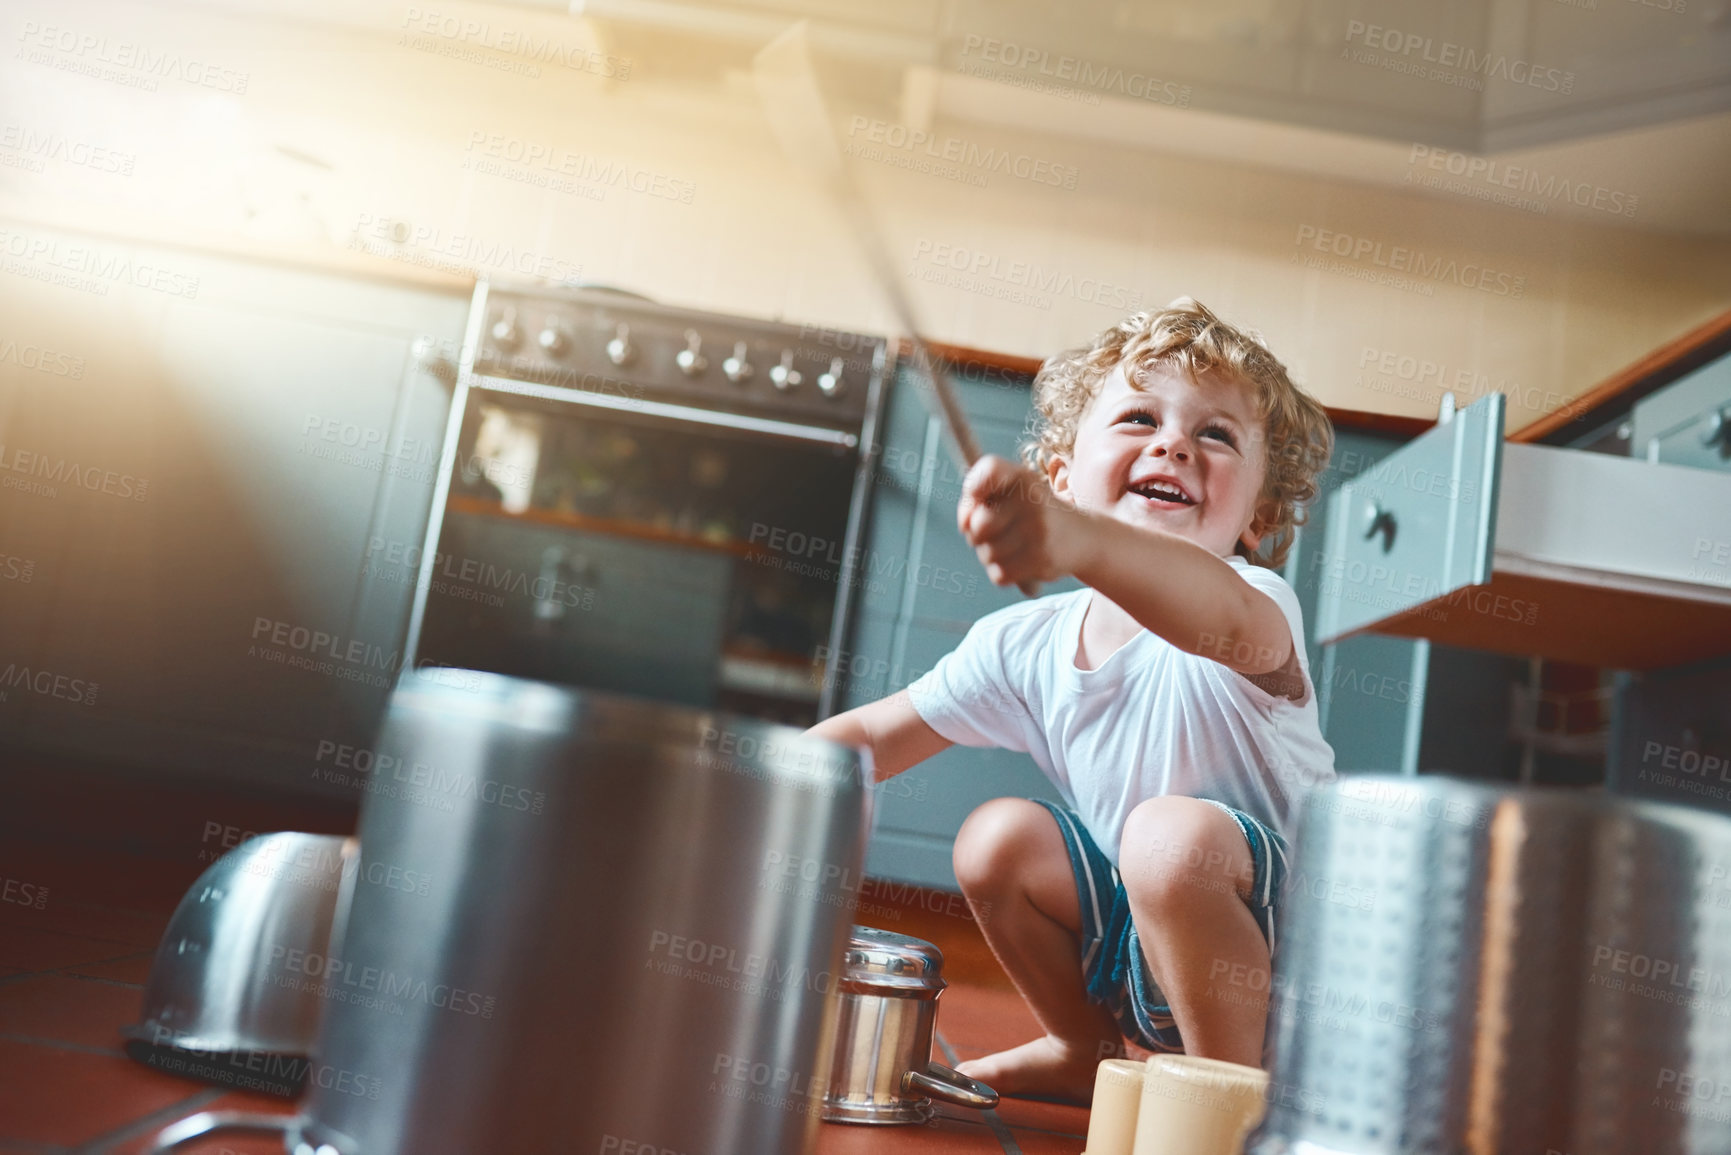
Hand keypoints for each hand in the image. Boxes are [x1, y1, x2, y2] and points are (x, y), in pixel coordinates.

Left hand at [956, 455, 1080, 590]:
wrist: (1081, 537)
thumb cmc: (1032, 512)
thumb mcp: (1010, 492)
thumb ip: (977, 500)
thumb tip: (964, 524)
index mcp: (1022, 478)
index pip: (991, 469)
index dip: (975, 483)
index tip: (974, 494)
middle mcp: (1032, 501)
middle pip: (978, 526)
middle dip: (976, 534)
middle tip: (993, 531)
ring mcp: (1039, 532)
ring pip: (987, 554)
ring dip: (991, 555)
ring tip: (1011, 546)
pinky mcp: (1042, 561)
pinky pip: (999, 574)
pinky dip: (1003, 571)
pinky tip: (1019, 561)